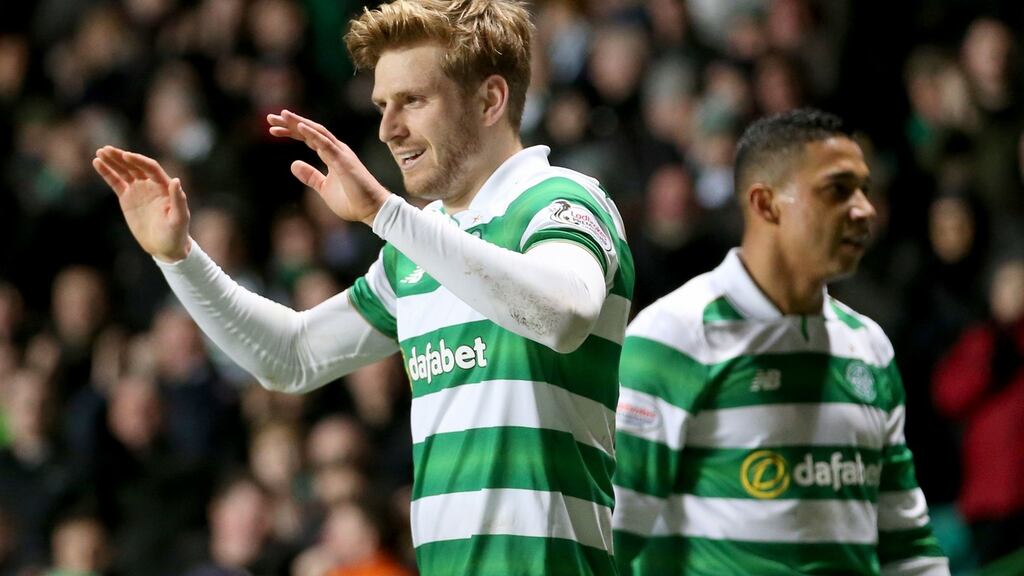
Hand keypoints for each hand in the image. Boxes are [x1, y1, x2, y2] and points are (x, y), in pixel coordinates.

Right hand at [93, 146, 190, 261]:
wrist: (165, 247)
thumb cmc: (176, 233)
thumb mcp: (179, 218)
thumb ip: (178, 200)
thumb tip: (176, 180)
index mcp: (164, 186)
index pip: (151, 168)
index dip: (139, 161)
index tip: (126, 155)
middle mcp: (151, 184)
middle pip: (135, 166)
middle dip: (121, 157)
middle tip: (106, 149)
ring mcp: (138, 189)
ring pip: (124, 171)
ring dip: (112, 161)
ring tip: (99, 152)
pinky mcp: (127, 198)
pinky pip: (116, 182)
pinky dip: (107, 173)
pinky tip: (97, 163)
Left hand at [267, 109, 390, 225]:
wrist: (372, 210)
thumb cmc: (352, 200)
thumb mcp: (323, 188)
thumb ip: (310, 176)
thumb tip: (293, 165)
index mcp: (331, 154)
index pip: (308, 138)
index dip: (291, 132)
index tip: (273, 130)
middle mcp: (336, 149)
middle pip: (310, 130)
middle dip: (290, 123)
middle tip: (270, 118)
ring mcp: (340, 153)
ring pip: (317, 132)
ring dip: (299, 123)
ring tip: (283, 115)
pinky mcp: (343, 161)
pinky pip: (326, 144)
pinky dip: (313, 134)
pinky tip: (300, 127)